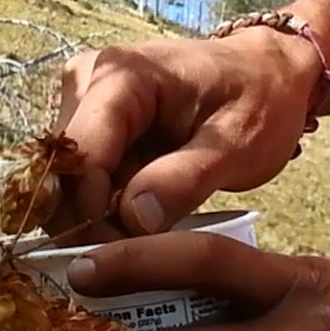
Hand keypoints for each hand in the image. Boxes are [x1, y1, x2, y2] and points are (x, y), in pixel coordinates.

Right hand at [53, 31, 323, 234]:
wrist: (267, 75)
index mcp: (123, 75)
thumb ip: (185, 179)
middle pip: (63, 171)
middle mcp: (88, 79)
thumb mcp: (238, 144)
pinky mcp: (90, 120)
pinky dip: (104, 205)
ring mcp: (84, 99)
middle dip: (91, 221)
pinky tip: (141, 216)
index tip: (127, 255)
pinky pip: (80, 177)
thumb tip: (133, 219)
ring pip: (65, 180)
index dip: (91, 214)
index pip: (80, 156)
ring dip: (97, 216)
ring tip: (148, 233)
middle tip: (141, 253)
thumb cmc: (259, 101)